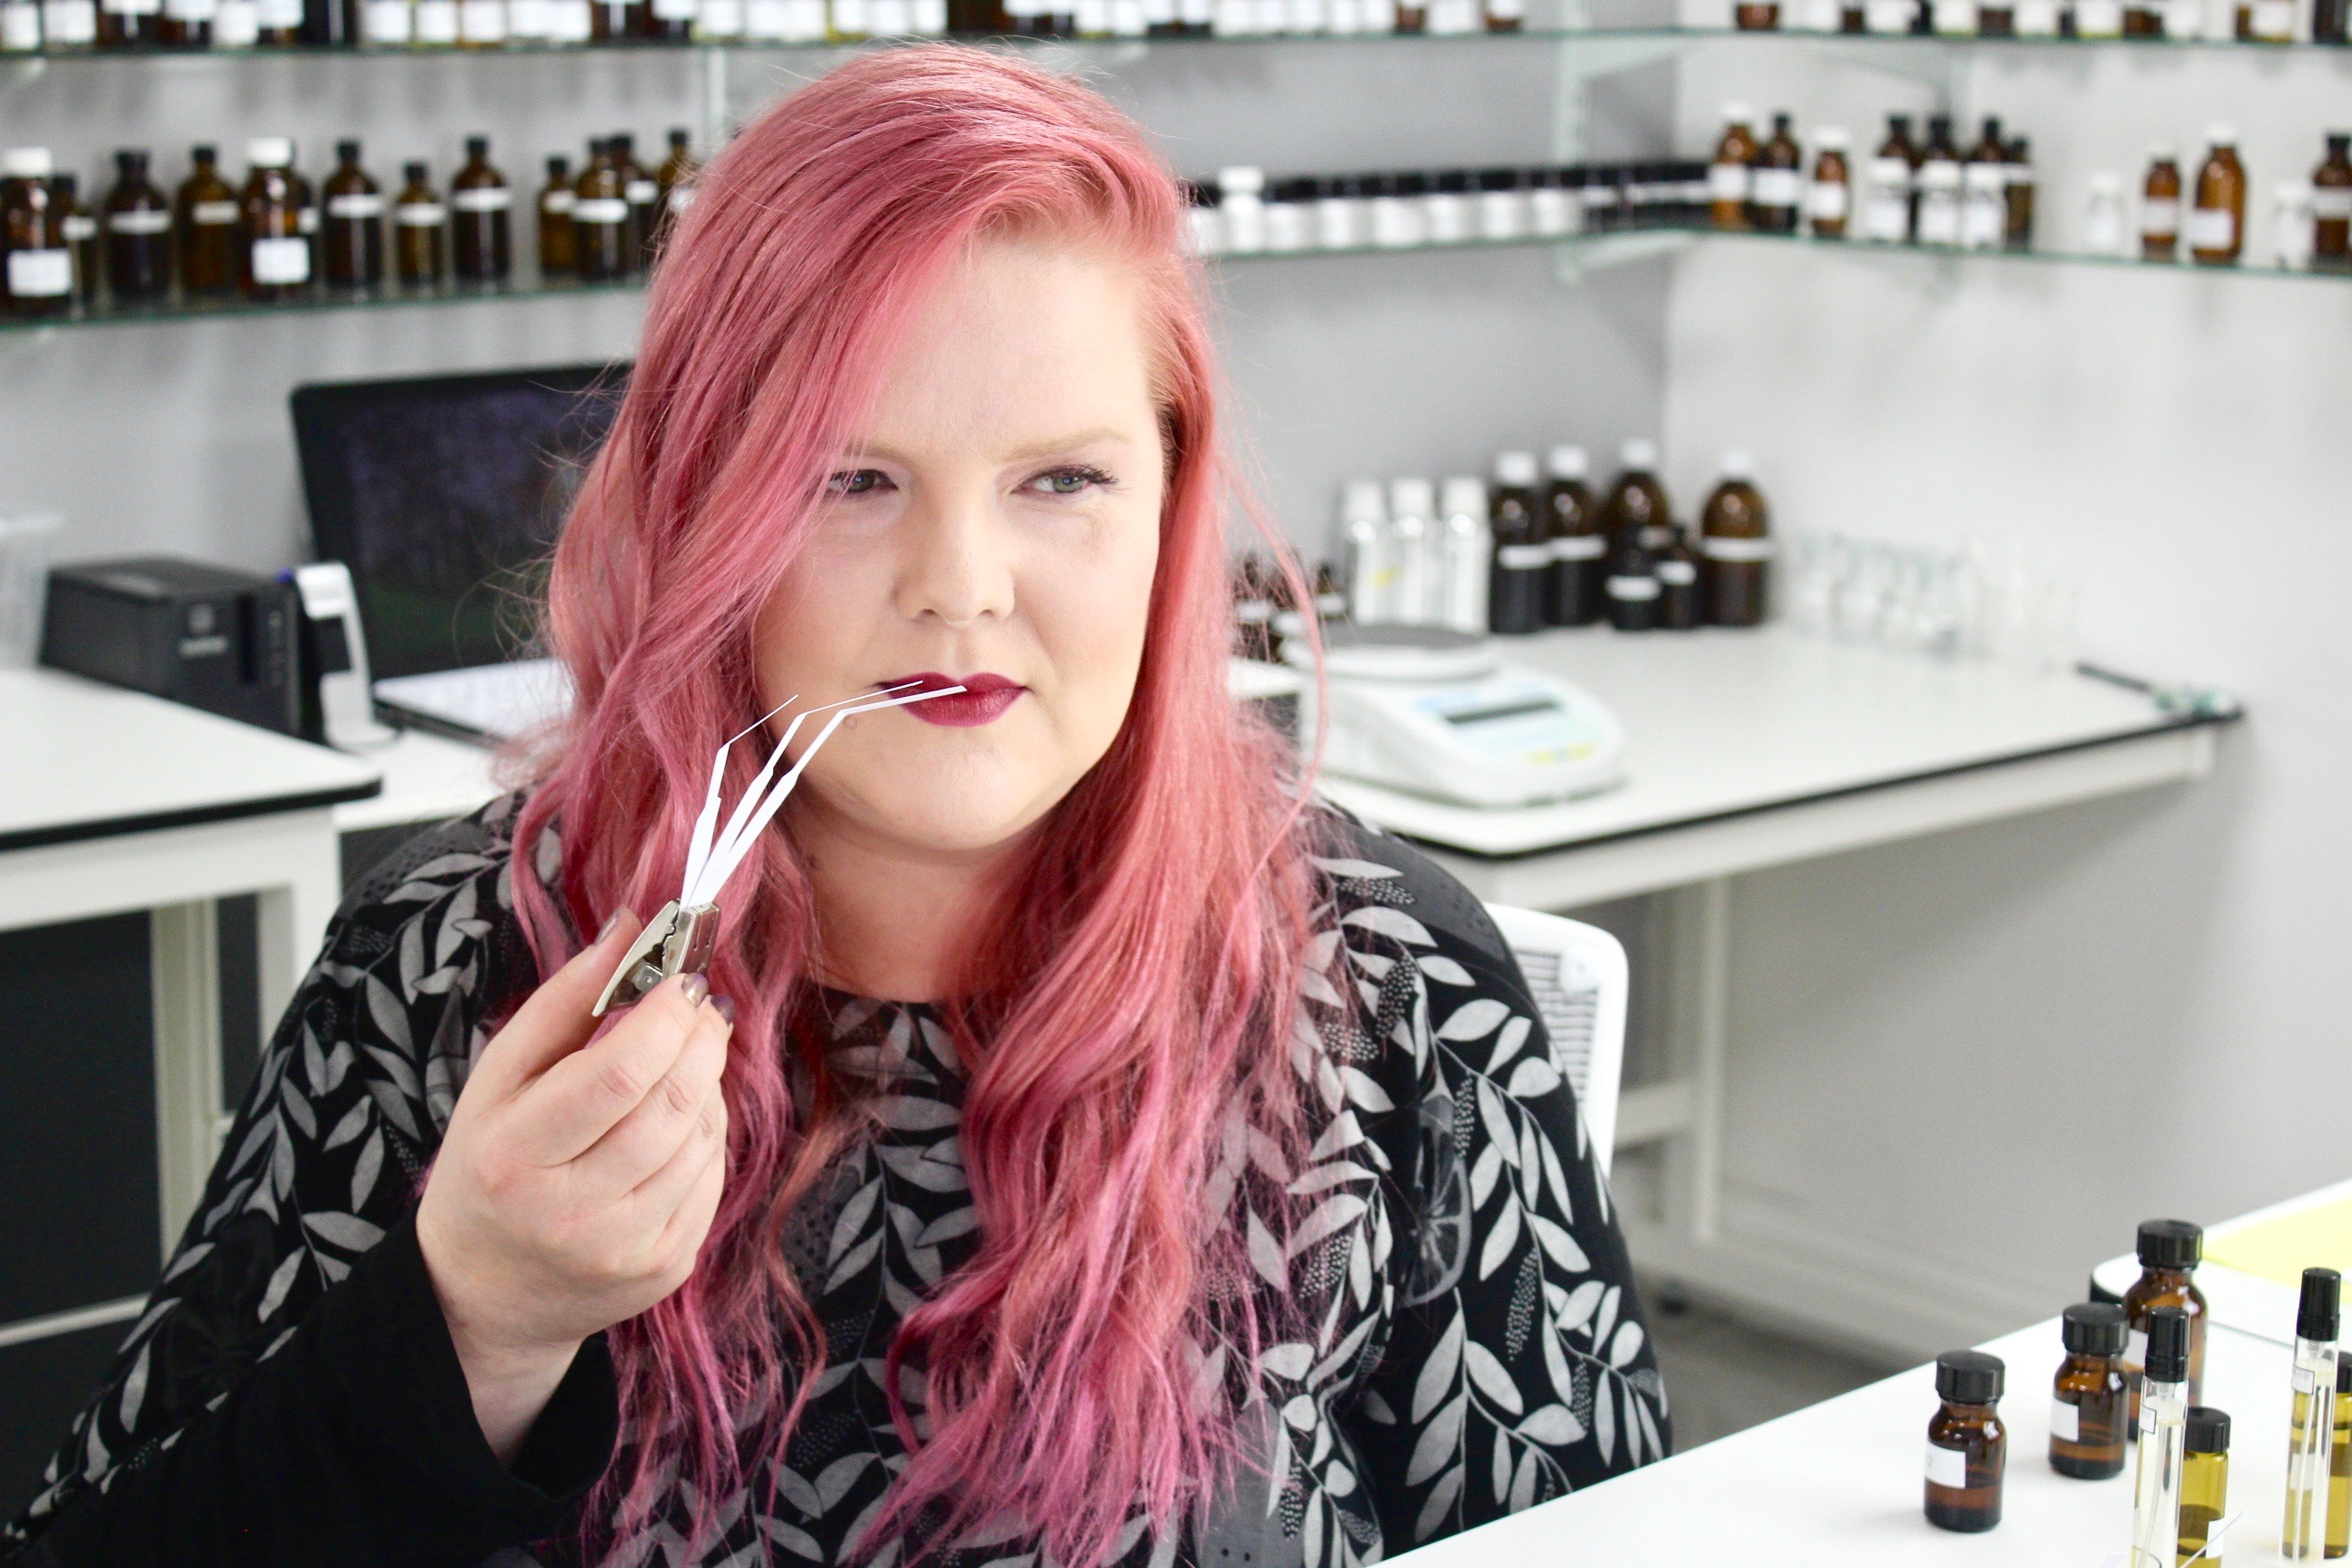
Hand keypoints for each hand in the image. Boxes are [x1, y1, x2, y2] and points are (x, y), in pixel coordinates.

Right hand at [415, 912, 732, 1461]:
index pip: (618, 1075)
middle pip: (673, 1107)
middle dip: (701, 1041)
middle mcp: (569, 1213)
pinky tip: (681, 1120)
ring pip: (704, 1139)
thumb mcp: (500, 1077)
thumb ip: (566, 999)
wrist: (482, 1291)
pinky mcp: (663, 1270)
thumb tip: (633, 925)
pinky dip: (709, 1135)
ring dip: (708, 1085)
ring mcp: (623, 1249)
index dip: (667, 1018)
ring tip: (684, 1061)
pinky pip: (713, 1178)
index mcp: (515, 1156)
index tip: (684, 979)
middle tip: (703, 1007)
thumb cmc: (491, 1163)